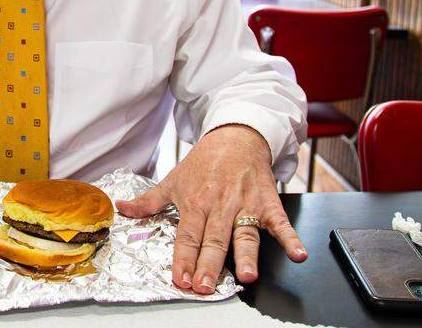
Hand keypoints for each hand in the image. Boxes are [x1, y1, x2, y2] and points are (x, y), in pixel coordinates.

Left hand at [116, 124, 306, 292]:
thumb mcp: (173, 179)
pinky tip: (299, 254)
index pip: (187, 235)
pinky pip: (281, 223)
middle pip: (214, 239)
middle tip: (204, 285)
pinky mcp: (268, 202)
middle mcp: (221, 205)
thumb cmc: (205, 162)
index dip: (183, 258)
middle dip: (209, 264)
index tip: (179, 279)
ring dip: (247, 255)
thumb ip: (149, 200)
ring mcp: (246, 205)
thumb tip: (122, 209)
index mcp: (196, 202)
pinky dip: (291, 238)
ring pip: (245, 234)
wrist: (236, 136)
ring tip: (247, 276)